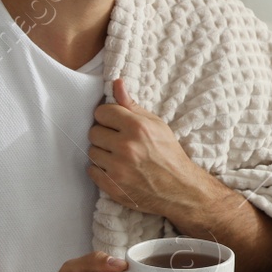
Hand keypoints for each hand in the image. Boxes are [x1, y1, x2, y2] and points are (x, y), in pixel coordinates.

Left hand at [88, 77, 219, 217]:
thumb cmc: (168, 153)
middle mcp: (126, 147)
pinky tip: (116, 169)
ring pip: (92, 152)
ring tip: (118, 156)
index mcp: (137, 127)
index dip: (108, 117)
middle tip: (118, 141)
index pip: (102, 112)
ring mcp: (118, 169)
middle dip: (104, 135)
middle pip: (93, 132)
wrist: (179, 187)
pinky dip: (100, 170)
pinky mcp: (113, 186)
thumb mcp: (156, 124)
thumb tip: (116, 83)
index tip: (115, 123)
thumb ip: (131, 105)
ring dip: (102, 153)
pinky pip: (91, 171)